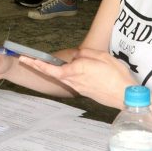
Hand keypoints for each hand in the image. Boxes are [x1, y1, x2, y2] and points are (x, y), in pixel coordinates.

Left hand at [19, 48, 133, 108]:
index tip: (25, 59)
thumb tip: (77, 56)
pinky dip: (66, 74)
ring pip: (62, 77)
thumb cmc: (117, 75)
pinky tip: (70, 69)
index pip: (52, 67)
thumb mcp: (102, 56)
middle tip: (25, 59)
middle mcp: (74, 80)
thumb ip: (85, 54)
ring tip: (42, 62)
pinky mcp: (84, 91)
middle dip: (38, 66)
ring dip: (52, 70)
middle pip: (53, 73)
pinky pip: (72, 80)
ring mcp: (79, 87)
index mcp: (77, 70)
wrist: (126, 96)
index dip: (37, 64)